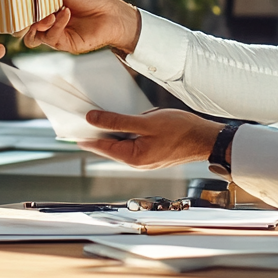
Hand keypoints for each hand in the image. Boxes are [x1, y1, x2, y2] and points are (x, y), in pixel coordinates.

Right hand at [22, 0, 140, 53]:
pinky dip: (57, 24)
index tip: (14, 1)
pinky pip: (50, 37)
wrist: (111, 13)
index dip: (17, 8)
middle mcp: (47, 21)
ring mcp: (54, 34)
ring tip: (50, 14)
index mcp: (45, 7)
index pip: (23, 10)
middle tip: (26, 11)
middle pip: (23, 26)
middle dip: (22, 20)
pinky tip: (66, 13)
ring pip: (32, 36)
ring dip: (38, 24)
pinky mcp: (62, 44)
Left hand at [77, 109, 223, 169]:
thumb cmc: (182, 131)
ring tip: (103, 114)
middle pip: (108, 146)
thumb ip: (118, 121)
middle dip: (97, 131)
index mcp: (133, 158)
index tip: (71, 125)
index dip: (84, 135)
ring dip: (113, 130)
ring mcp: (145, 159)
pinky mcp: (151, 154)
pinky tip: (126, 120)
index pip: (100, 146)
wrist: (207, 139)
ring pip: (121, 144)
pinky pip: (132, 142)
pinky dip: (126, 132)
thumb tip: (93, 119)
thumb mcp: (146, 122)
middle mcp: (136, 162)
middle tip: (84, 115)